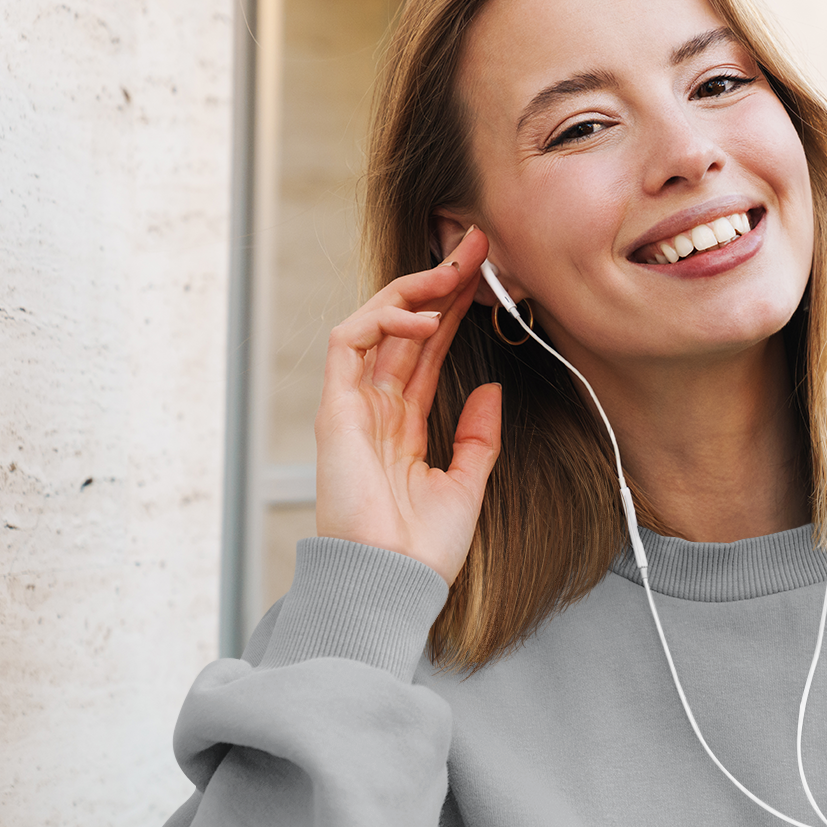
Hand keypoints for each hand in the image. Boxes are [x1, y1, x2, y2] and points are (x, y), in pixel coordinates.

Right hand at [314, 226, 500, 583]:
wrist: (393, 584)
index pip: (427, 352)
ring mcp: (352, 406)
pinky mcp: (334, 409)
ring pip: (374, 323)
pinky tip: (426, 318)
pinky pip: (349, 342)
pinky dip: (384, 320)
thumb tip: (492, 388)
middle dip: (440, 281)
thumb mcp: (466, 485)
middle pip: (406, 328)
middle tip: (477, 243)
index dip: (454, 310)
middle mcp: (374, 409)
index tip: (488, 276)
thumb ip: (477, 437)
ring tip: (457, 267)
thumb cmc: (423, 550)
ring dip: (415, 288)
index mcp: (402, 426)